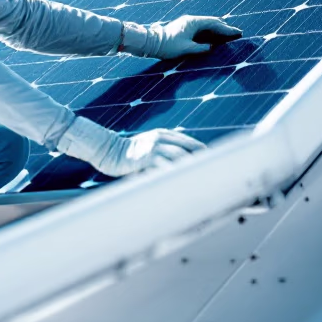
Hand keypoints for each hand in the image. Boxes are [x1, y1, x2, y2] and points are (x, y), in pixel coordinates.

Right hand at [55, 116, 205, 176]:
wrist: (106, 150)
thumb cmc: (128, 154)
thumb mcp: (149, 147)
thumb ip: (165, 151)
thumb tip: (183, 165)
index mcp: (165, 135)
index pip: (193, 144)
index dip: (205, 156)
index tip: (215, 170)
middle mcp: (162, 138)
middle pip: (190, 150)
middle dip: (203, 164)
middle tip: (214, 179)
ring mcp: (153, 147)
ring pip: (180, 158)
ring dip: (190, 171)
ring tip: (201, 185)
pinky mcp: (145, 157)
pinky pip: (164, 167)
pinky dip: (173, 176)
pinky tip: (180, 186)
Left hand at [126, 15, 241, 59]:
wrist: (150, 43)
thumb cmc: (167, 46)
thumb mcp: (185, 49)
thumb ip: (200, 48)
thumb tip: (211, 48)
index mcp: (193, 22)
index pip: (214, 24)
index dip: (227, 29)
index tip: (238, 32)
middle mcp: (191, 20)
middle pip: (212, 22)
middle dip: (225, 28)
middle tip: (237, 32)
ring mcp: (187, 23)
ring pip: (207, 25)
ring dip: (218, 29)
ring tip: (229, 34)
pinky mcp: (184, 28)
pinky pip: (201, 28)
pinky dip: (210, 32)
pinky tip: (214, 37)